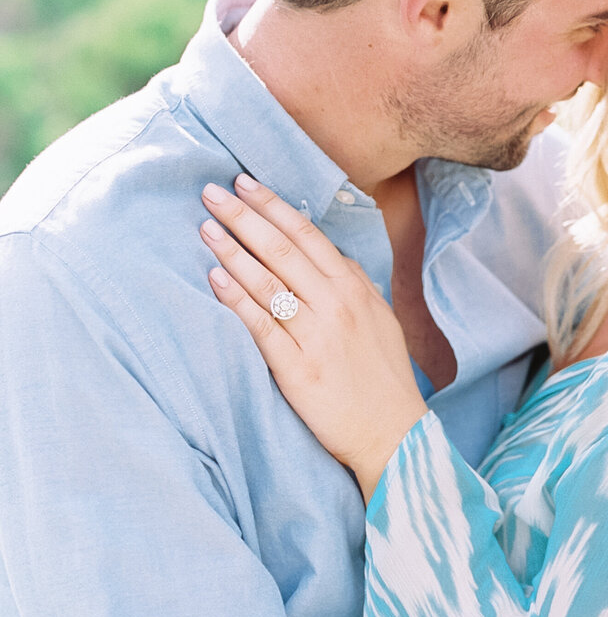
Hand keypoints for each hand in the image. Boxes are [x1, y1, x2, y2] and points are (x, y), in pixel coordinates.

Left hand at [199, 175, 425, 499]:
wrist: (394, 434)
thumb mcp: (381, 320)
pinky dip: (237, 298)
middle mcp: (338, 306)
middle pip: (283, 249)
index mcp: (356, 290)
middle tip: (211, 192)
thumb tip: (331, 252)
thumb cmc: (384, 378)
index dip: (274, 205)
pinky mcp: (299, 369)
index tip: (245, 182)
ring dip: (233, 250)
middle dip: (245, 216)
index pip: (309, 235)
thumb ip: (356, 283)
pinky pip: (262, 326)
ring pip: (269, 282)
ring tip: (204, 226)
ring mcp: (318, 337)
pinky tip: (213, 277)